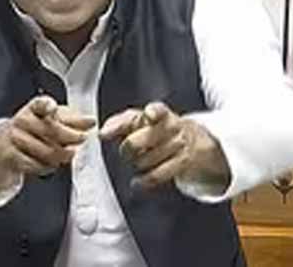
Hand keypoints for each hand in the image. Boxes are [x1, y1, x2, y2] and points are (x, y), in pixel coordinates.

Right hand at [0, 96, 94, 198]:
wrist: (2, 146)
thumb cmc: (32, 131)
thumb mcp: (51, 121)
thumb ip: (72, 121)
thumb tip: (90, 121)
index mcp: (33, 108)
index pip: (40, 104)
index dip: (47, 106)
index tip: (52, 108)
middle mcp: (22, 120)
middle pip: (51, 130)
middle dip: (72, 136)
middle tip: (82, 138)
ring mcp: (15, 138)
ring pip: (47, 151)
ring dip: (61, 156)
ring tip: (67, 155)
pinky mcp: (10, 155)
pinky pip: (36, 165)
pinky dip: (48, 167)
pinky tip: (51, 164)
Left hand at [100, 102, 228, 190]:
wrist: (190, 140)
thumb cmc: (157, 128)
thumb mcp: (140, 119)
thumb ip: (119, 123)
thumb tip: (103, 133)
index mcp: (160, 113)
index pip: (157, 110)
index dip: (153, 112)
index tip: (149, 115)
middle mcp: (171, 127)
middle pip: (138, 142)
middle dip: (126, 149)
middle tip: (126, 150)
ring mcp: (178, 145)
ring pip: (145, 161)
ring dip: (136, 164)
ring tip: (139, 160)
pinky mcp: (181, 163)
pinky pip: (156, 175)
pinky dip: (143, 181)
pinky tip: (137, 182)